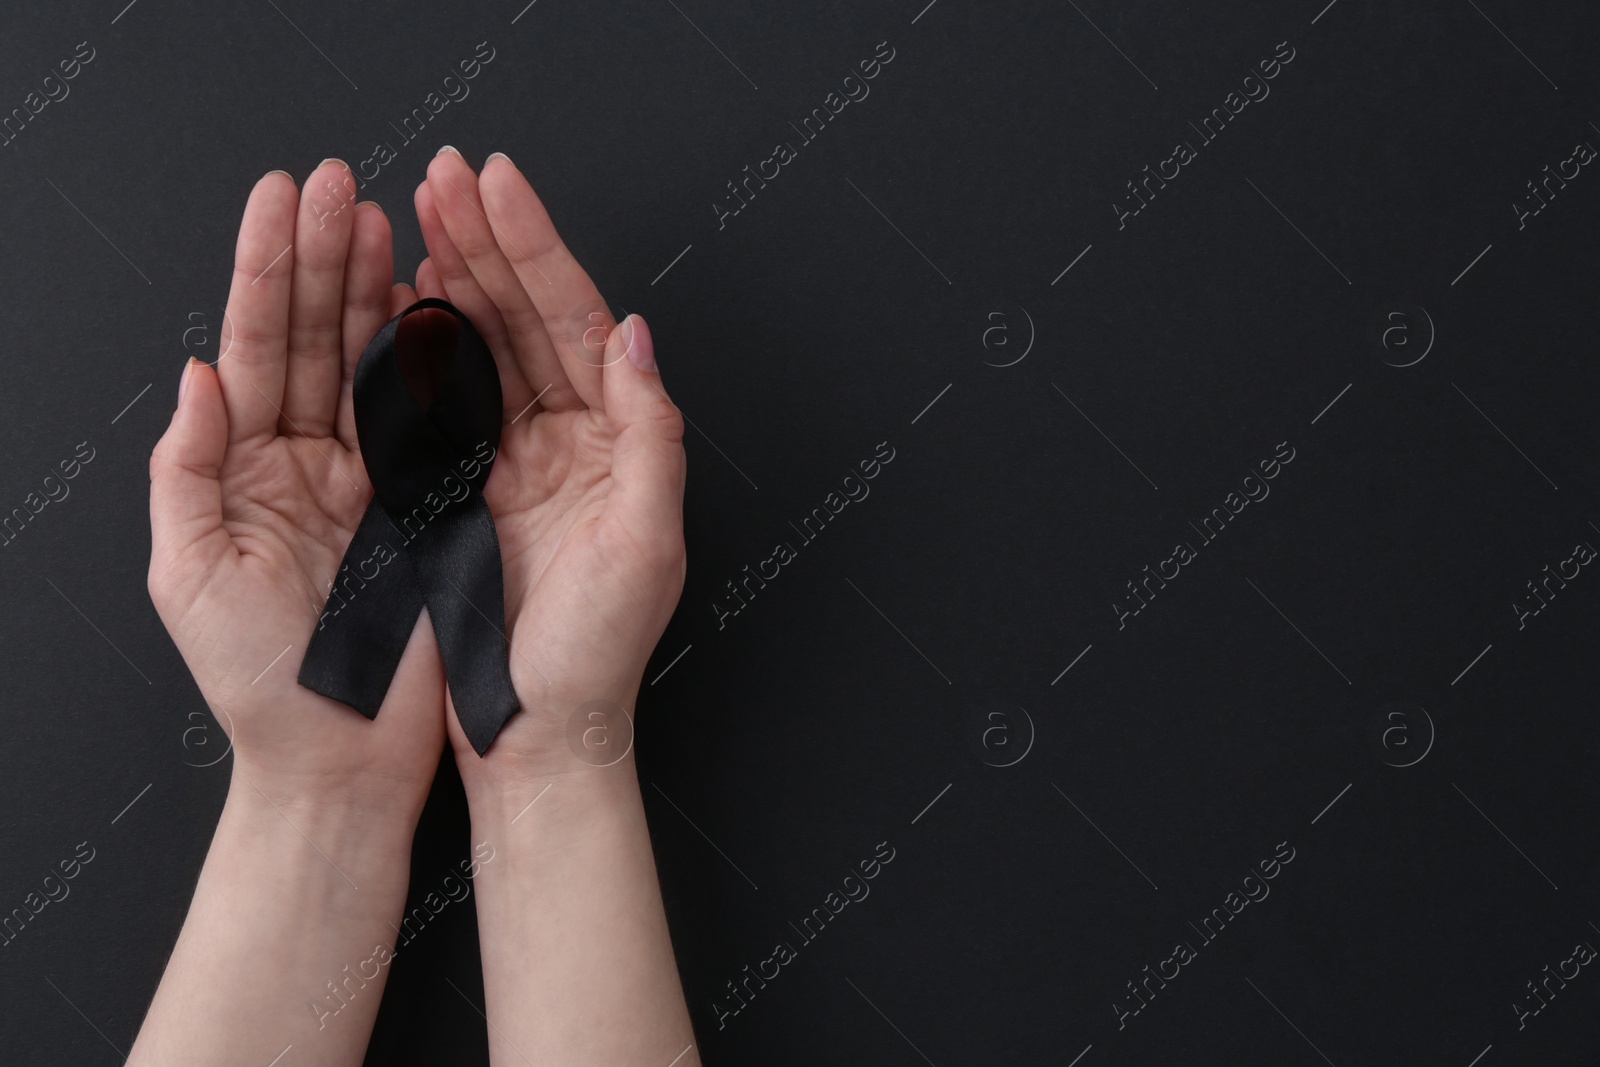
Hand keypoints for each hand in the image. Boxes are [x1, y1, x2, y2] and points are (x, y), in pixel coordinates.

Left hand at [148, 161, 444, 818]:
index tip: (282, 199)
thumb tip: (195, 375)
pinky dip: (433, 358)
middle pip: (312, 337)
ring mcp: (371, 479)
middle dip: (324, 255)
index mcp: (244, 472)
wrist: (342, 761)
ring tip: (384, 217)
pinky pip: (429, 419)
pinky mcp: (427, 504)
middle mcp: (305, 464)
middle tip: (341, 182)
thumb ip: (186, 470)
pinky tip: (436, 300)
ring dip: (375, 288)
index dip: (265, 270)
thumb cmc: (259, 683)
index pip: (252, 348)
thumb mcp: (189, 576)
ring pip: (370, 364)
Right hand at [413, 148, 686, 780]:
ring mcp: (520, 462)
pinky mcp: (473, 490)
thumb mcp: (646, 546)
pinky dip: (428, 346)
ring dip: (458, 276)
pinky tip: (407, 299)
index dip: (537, 248)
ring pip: (487, 347)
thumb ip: (650, 436)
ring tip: (424, 212)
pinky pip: (449, 401)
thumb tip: (636, 336)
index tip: (499, 185)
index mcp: (617, 444)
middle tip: (448, 173)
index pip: (576, 323)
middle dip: (490, 241)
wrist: (539, 736)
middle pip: (529, 318)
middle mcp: (573, 442)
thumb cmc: (597, 658)